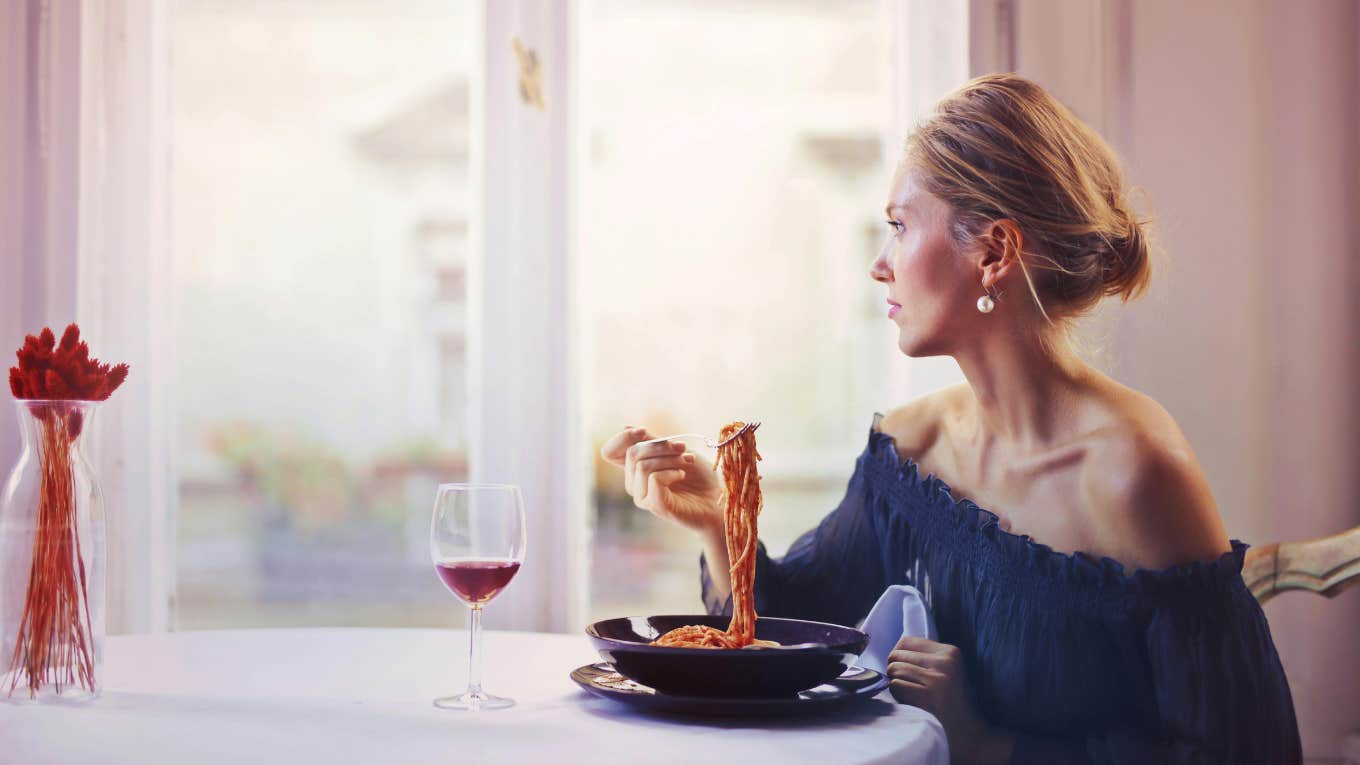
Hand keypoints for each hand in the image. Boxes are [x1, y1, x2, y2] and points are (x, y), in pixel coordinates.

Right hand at [600, 427, 722, 534]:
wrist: (717, 499)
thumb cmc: (698, 476)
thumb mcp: (673, 451)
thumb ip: (651, 442)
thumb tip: (626, 427)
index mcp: (634, 469)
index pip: (609, 452)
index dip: (622, 439)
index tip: (643, 431)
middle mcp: (634, 484)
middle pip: (632, 453)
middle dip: (660, 446)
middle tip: (683, 448)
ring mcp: (643, 497)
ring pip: (643, 466)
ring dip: (670, 459)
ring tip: (687, 462)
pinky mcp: (655, 506)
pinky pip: (654, 479)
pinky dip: (671, 472)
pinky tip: (682, 475)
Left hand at [887, 636, 1014, 764]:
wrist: (970, 736)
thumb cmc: (951, 703)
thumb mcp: (946, 671)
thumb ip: (925, 657)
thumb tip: (893, 650)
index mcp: (951, 652)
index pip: (906, 641)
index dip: (900, 657)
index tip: (907, 671)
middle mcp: (945, 662)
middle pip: (896, 655)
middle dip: (895, 670)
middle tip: (909, 686)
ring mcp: (937, 680)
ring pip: (893, 670)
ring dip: (895, 684)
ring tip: (913, 695)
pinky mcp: (927, 697)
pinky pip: (895, 686)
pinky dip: (897, 696)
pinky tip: (913, 704)